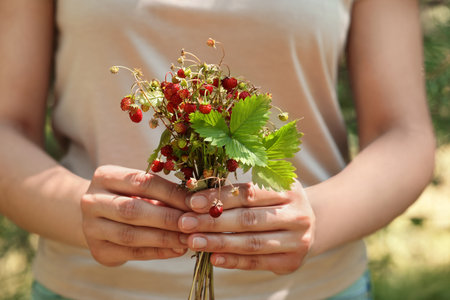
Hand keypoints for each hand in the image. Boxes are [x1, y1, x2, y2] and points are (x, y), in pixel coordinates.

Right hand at [81, 165, 189, 265]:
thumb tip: (199, 201)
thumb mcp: (140, 187)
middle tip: (194, 223)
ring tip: (188, 239)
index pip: (142, 183)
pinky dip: (158, 252)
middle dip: (168, 218)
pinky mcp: (98, 250)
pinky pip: (132, 253)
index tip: (197, 202)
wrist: (97, 216)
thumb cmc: (129, 196)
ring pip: (131, 235)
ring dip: (164, 238)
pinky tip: (177, 249)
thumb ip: (163, 191)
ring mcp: (91, 228)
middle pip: (133, 210)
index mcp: (105, 176)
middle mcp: (92, 201)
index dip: (172, 193)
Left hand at [179, 180, 314, 273]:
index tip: (192, 202)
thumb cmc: (277, 201)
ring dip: (218, 243)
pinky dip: (233, 261)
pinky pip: (257, 262)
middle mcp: (297, 214)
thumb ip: (239, 189)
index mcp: (289, 189)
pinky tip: (213, 258)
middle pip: (248, 219)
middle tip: (185, 223)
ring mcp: (297, 241)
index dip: (219, 198)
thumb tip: (197, 196)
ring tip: (193, 241)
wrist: (311, 223)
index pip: (249, 193)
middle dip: (212, 221)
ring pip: (251, 243)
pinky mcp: (291, 262)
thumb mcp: (267, 187)